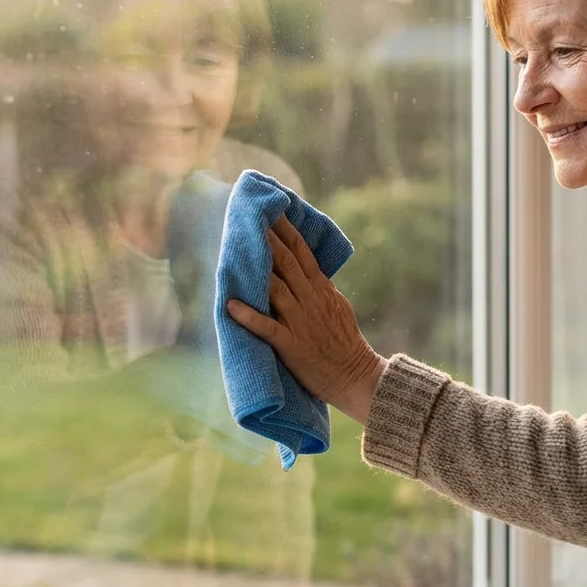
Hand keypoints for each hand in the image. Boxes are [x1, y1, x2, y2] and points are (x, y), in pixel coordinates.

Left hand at [226, 216, 386, 424]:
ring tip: (238, 250)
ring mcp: (300, 322)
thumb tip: (308, 267)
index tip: (273, 211)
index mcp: (321, 289)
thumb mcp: (338, 306)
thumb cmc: (345, 342)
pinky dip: (249, 316)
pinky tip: (231, 305)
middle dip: (268, 240)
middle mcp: (310, 300)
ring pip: (276, 288)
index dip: (286, 231)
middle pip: (286, 263)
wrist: (355, 375)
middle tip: (252, 218)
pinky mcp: (291, 345)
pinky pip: (267, 327)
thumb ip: (321, 287)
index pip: (303, 253)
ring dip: (257, 269)